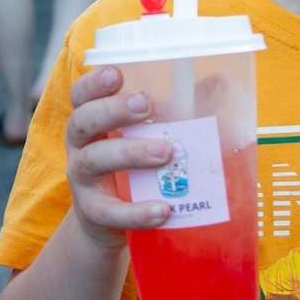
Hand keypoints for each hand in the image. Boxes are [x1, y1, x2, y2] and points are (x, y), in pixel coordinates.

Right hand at [62, 66, 177, 250]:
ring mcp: (84, 180)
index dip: (93, 83)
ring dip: (131, 153)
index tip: (116, 74)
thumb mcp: (148, 136)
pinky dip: (135, 211)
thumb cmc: (133, 168)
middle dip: (112, 110)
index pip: (82, 95)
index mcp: (93, 121)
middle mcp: (81, 146)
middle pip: (83, 121)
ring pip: (95, 160)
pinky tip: (163, 208)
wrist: (109, 224)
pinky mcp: (94, 213)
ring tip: (165, 152)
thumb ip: (175, 110)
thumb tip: (218, 82)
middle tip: (145, 104)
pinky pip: (109, 211)